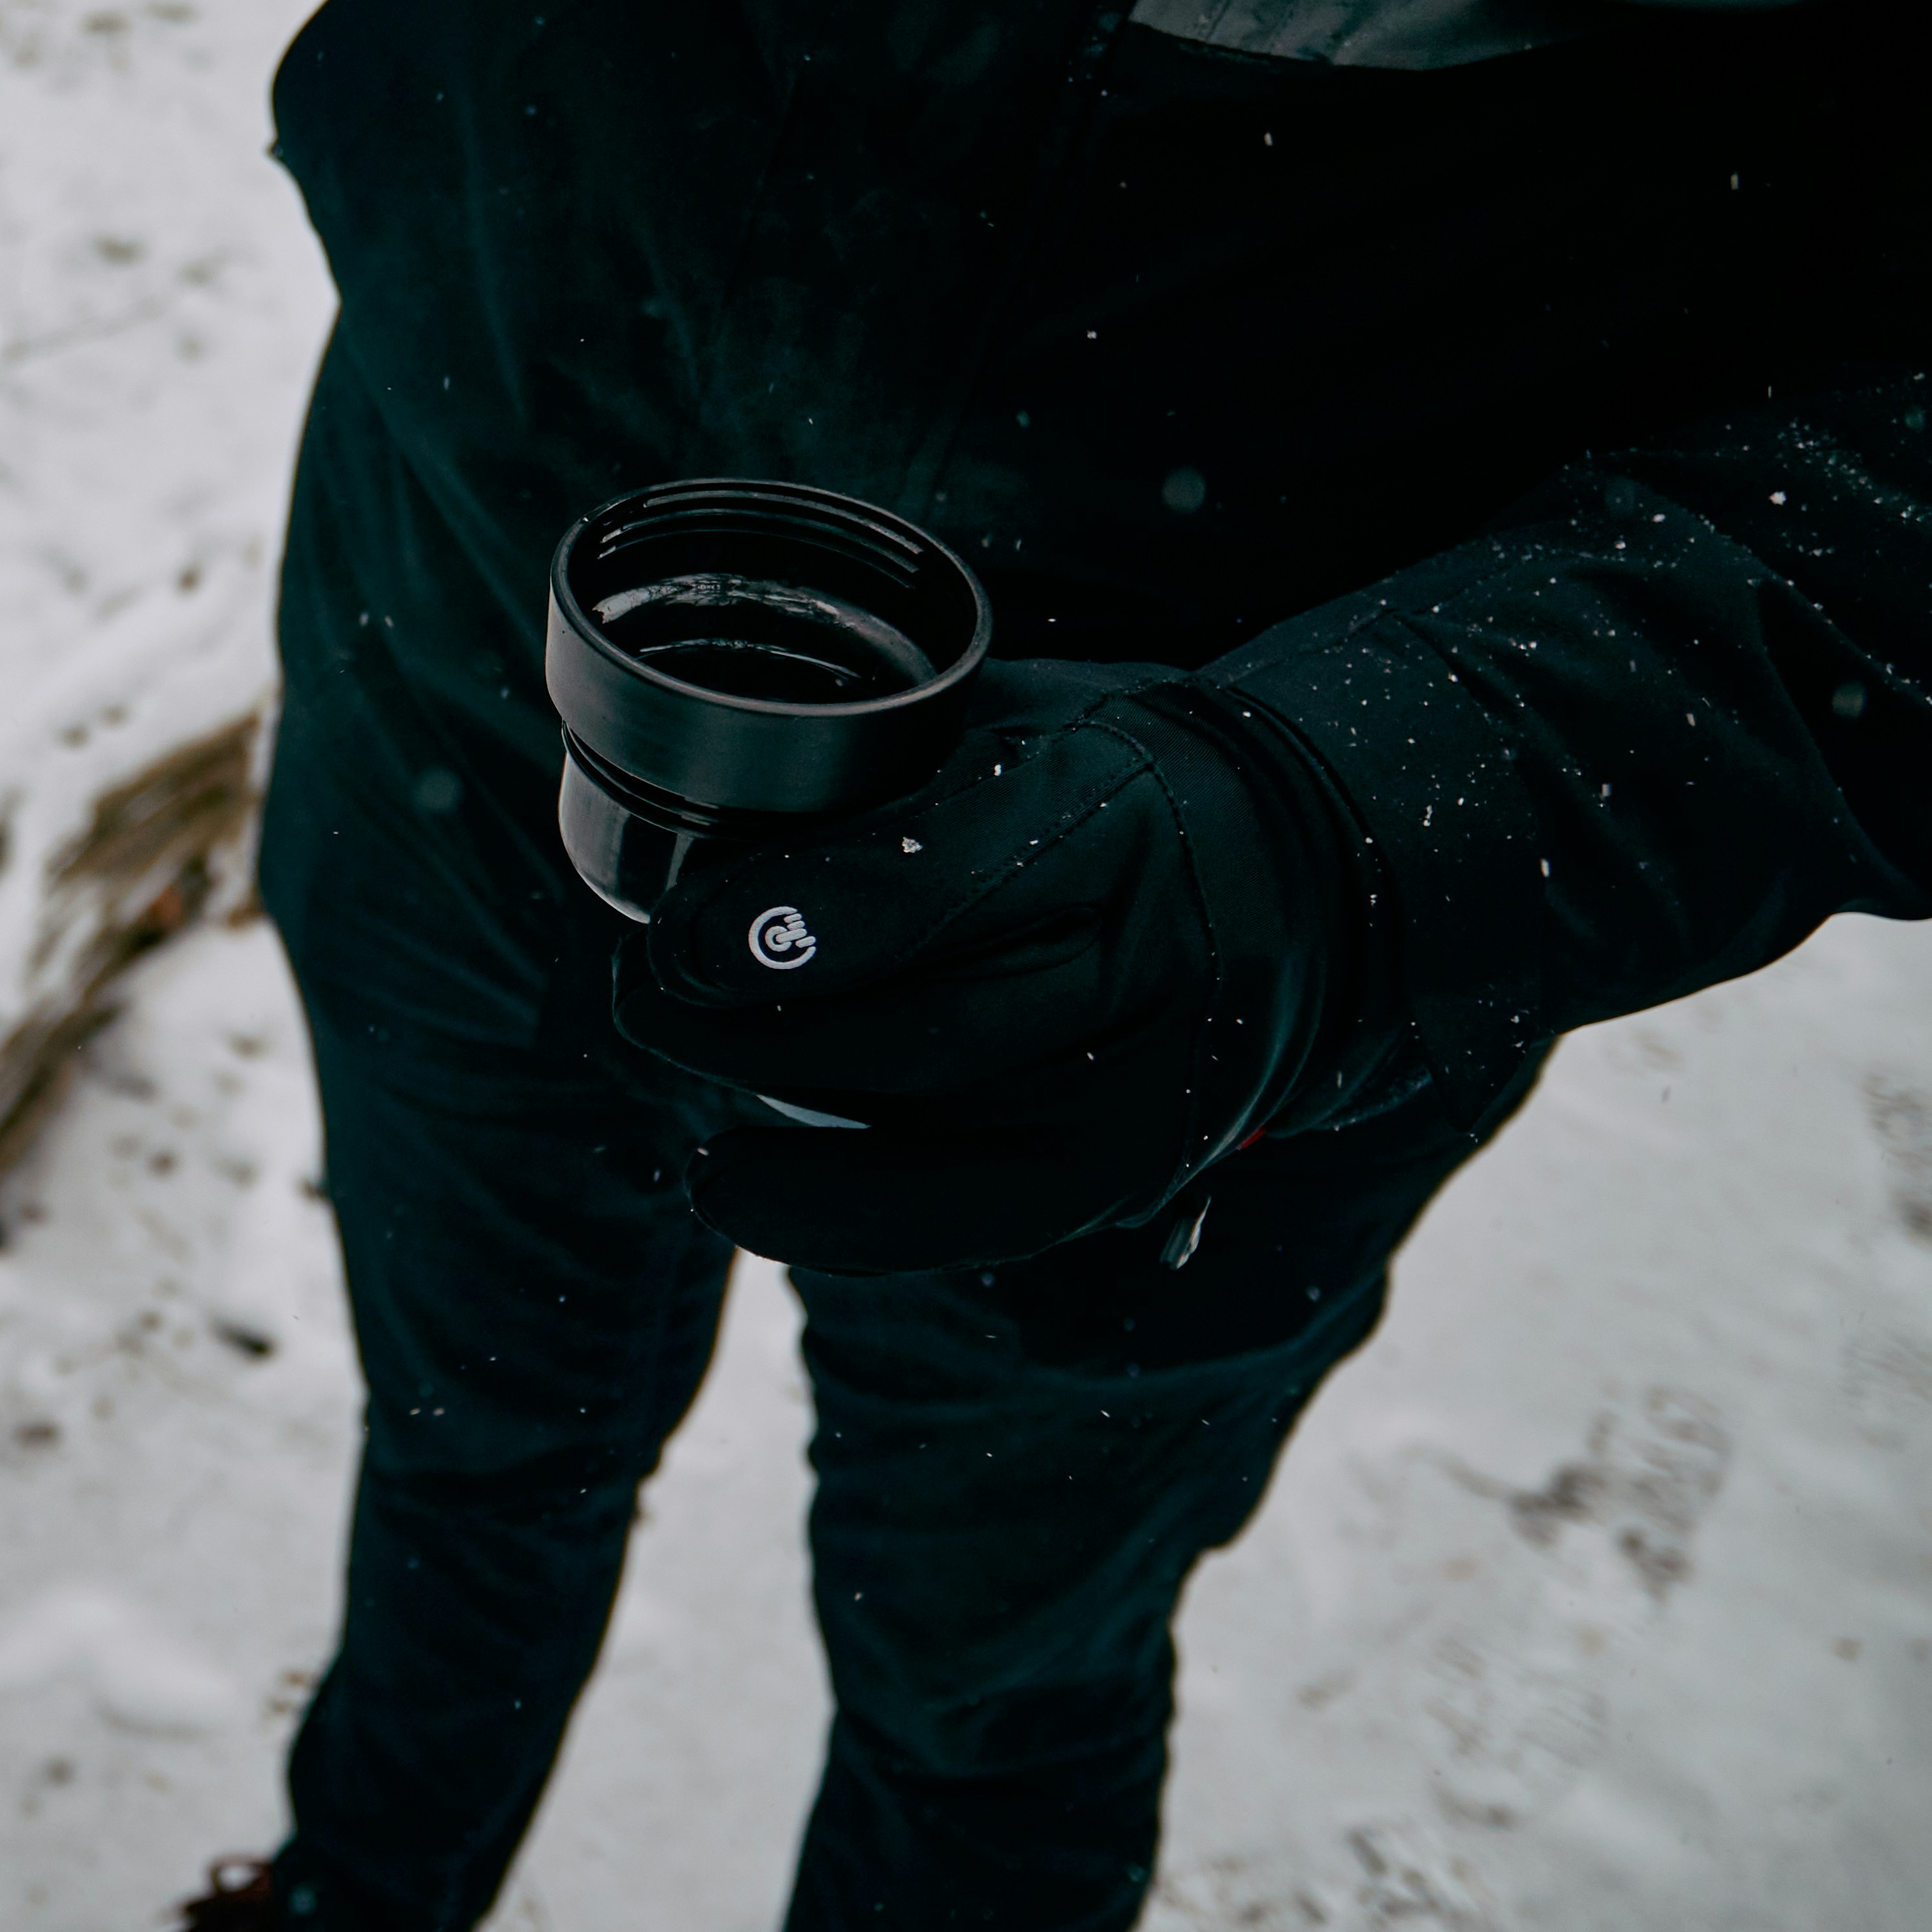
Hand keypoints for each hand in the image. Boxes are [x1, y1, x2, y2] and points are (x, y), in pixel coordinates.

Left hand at [610, 662, 1378, 1273]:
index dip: (786, 923)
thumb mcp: (1010, 713)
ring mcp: (1147, 1084)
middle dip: (744, 1024)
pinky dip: (831, 1212)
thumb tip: (689, 784)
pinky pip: (967, 1218)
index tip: (670, 935)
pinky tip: (726, 1182)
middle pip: (914, 1028)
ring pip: (925, 1117)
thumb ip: (878, 755)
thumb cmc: (1104, 775)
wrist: (1295, 871)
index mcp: (1110, 813)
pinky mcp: (1132, 1168)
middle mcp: (1142, 963)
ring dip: (764, 1094)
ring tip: (661, 1042)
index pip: (931, 887)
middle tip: (636, 987)